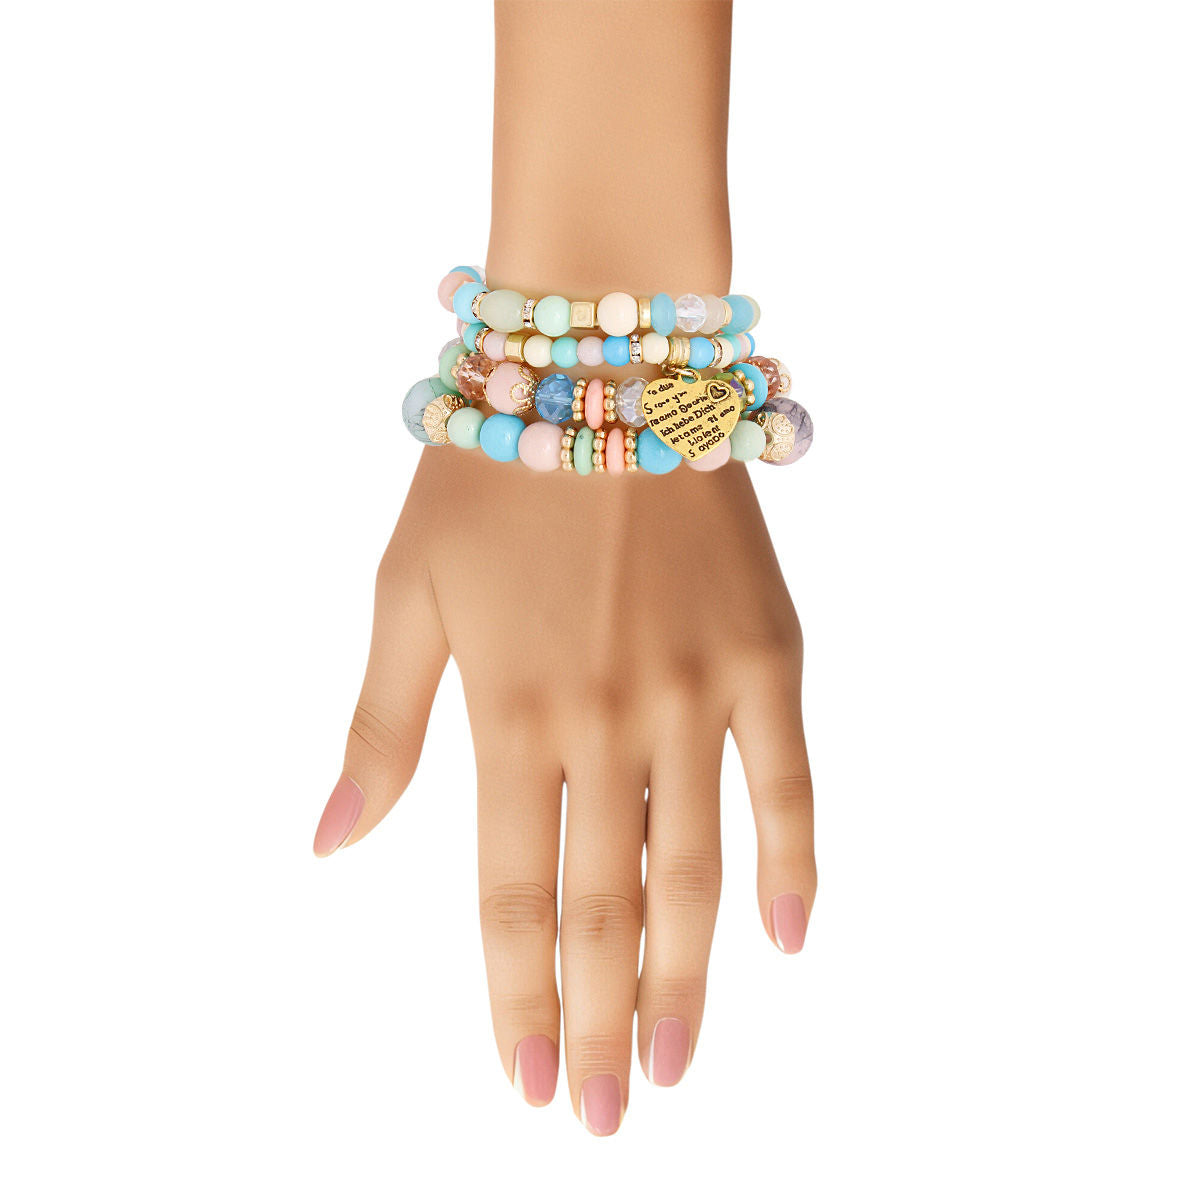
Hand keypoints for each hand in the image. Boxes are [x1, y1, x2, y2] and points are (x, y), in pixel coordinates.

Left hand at [312, 447, 815, 1135]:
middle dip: (599, 1022)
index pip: (514, 893)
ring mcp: (698, 690)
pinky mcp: (767, 653)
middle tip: (598, 1112)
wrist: (607, 362)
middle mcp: (607, 718)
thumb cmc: (489, 472)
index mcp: (509, 710)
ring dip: (687, 979)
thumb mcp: (404, 590)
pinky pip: (791, 780)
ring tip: (675, 1065)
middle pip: (607, 907)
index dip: (517, 996)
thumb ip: (377, 727)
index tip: (519, 1079)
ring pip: (698, 869)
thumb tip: (328, 842)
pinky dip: (795, 863)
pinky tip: (787, 939)